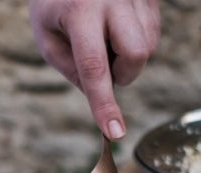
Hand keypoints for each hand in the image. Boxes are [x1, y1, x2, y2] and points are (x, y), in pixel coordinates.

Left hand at [29, 0, 159, 139]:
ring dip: (128, 55)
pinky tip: (118, 26)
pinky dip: (136, 40)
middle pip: (137, 55)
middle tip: (104, 62)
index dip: (104, 104)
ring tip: (105, 34)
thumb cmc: (53, 0)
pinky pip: (154, 32)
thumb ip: (70, 68)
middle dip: (123, 72)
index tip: (115, 131)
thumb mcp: (46, 34)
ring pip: (148, 46)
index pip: (95, 67)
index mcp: (80, 10)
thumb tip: (99, 93)